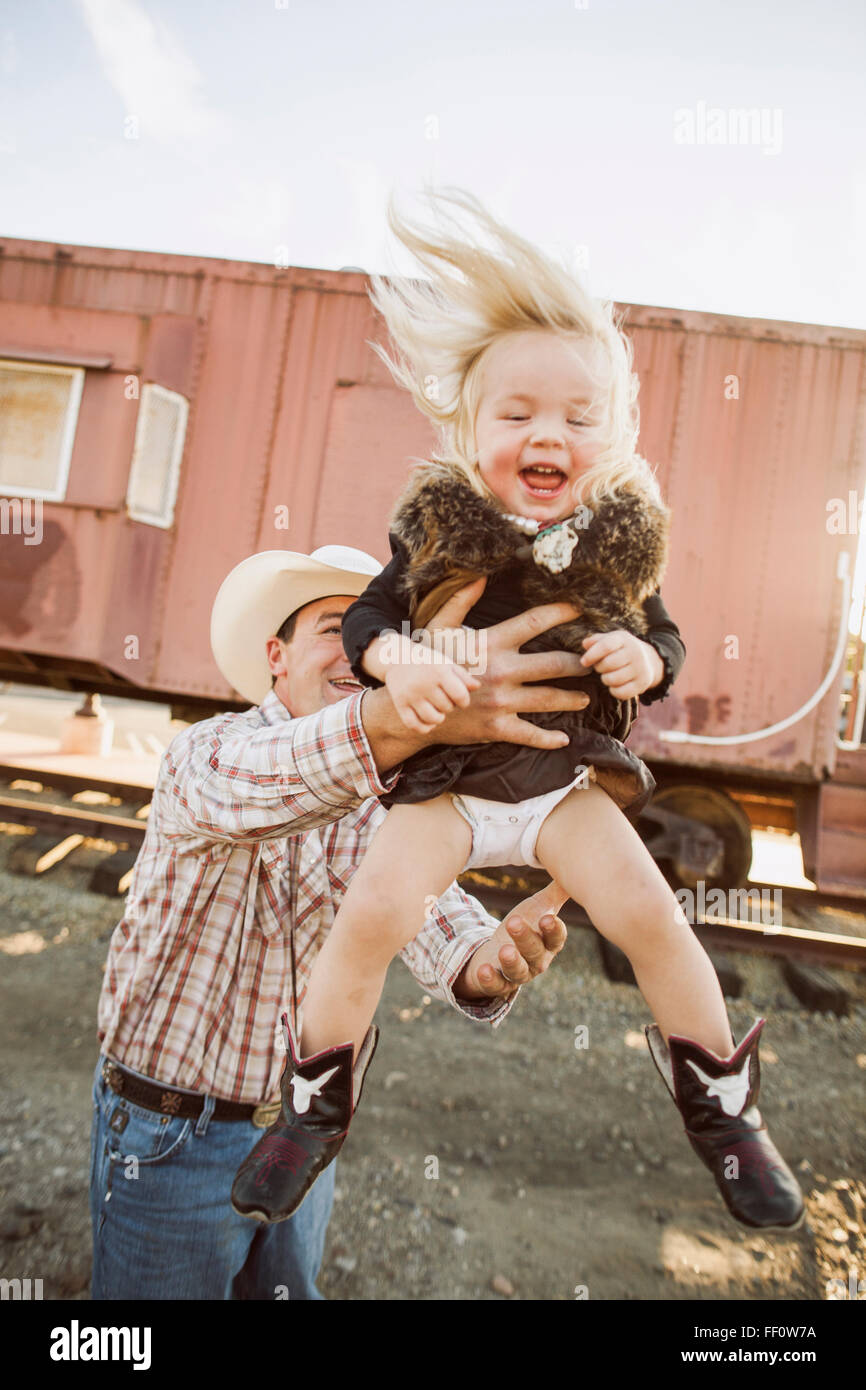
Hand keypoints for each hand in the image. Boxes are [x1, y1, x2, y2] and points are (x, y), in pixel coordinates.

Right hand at [382, 636, 480, 734]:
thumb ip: (463, 676)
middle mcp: (423, 683)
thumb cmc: (428, 662)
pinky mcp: (400, 704)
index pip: (460, 695)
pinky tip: (428, 722)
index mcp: (438, 671)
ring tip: (437, 710)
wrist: (397, 658)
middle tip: (443, 698)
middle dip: (449, 706)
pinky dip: (424, 727)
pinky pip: (414, 725)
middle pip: (447, 708)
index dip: (464, 701)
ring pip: (432, 719)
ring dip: (439, 718)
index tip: (460, 699)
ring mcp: (410, 695)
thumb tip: (477, 687)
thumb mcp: (446, 663)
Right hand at [420, 579, 591, 750]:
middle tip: (594, 663)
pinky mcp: (497, 727)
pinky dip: (550, 739)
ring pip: (549, 699)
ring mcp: (501, 701)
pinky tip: (564, 738)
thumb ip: (460, 601)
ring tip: (585, 698)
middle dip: (579, 664)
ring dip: (572, 699)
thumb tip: (480, 577)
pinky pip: (530, 734)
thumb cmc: (429, 663)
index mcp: (491, 643)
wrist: (415, 705)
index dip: (560, 614)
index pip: (534, 623)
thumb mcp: (439, 628)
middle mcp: (502, 671)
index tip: (580, 611)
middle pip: (554, 664)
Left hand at [454, 883, 568, 1000]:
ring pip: (518, 971)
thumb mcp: (538, 909)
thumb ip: (555, 892)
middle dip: (525, 938)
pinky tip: (483, 969)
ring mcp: (518, 974)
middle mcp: (537, 961)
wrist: (498, 954)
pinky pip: (495, 986)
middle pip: (534, 952)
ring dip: (512, 961)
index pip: (556, 938)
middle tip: (513, 922)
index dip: (553, 929)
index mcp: (548, 943)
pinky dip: (490, 980)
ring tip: (504, 950)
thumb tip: (574, 863)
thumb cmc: (524, 927)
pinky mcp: (498, 984)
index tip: (546, 918)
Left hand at [579, 630, 663, 698]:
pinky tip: (615, 685)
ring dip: (605, 679)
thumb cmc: (621, 650)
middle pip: (608, 664)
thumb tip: (585, 644)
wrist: (648, 660)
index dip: (591, 655)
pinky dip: (614, 690)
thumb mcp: (610, 640)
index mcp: (624, 639)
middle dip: (599, 668)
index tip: (583, 662)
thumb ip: (595, 640)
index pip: (605, 646)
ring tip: (608, 675)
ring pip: (613, 679)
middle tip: (600, 667)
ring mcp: (640, 669)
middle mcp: (635, 652)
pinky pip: (621, 692)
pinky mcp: (642, 684)